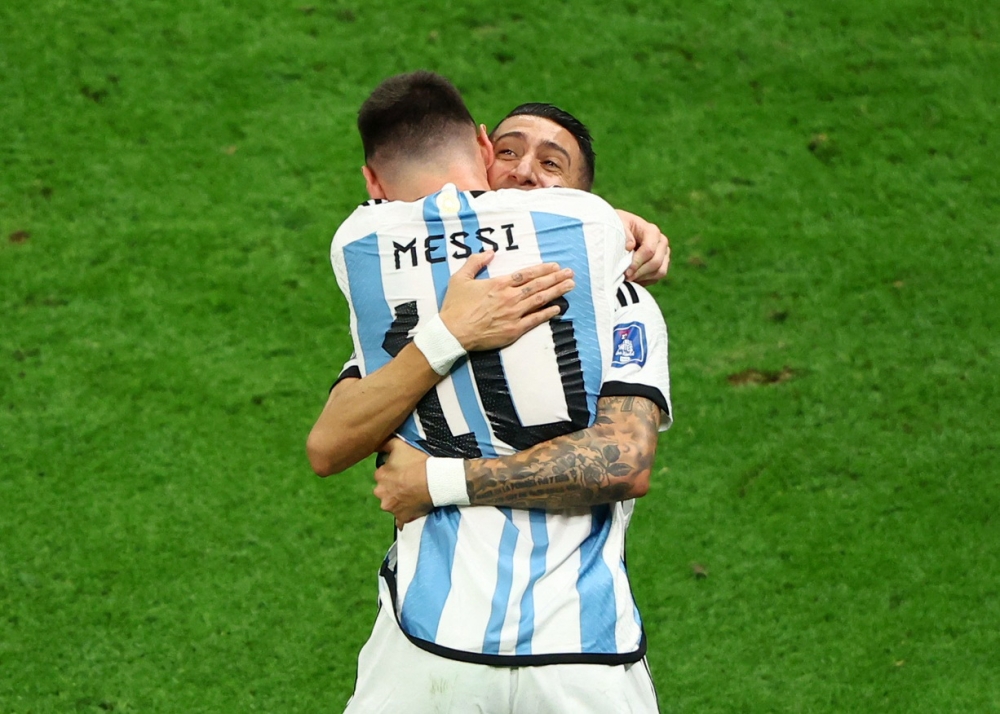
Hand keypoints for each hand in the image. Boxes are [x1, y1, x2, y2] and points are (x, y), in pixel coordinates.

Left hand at [373, 437, 432, 526]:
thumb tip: (376, 443)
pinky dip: (404, 515)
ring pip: (391, 504)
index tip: (403, 471)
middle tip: (408, 483)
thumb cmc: (418, 462)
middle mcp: (381, 493)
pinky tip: (411, 510)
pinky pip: (400, 520)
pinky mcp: (401, 518)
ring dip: (398, 501)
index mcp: (379, 476)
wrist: (435, 480)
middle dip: (393, 488)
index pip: (382, 475)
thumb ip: (384, 443)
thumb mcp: (399, 445)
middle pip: (385, 491)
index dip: (392, 473)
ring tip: (413, 494)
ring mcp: (391, 507)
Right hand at [439, 251, 574, 350]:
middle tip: (570, 274)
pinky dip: (547, 313)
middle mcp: (509, 297)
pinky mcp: (513, 330)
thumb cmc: (455, 307)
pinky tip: (558, 308)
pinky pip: (535, 320)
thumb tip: (490, 252)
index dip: (542, 269)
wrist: (452, 333)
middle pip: (538, 285)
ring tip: (570, 286)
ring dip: (556, 292)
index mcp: (498, 284)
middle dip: (556, 278)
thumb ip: (475, 262)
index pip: (526, 274)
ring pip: (540, 300)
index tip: (555, 266)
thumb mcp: (460, 278)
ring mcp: (513, 314)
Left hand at [617, 210, 669, 285]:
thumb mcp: (617, 226)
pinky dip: (644, 280)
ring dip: (643, 277)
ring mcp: (664, 254)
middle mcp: (662, 242)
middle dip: (640, 272)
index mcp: (652, 231)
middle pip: (656, 262)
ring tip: (628, 279)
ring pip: (660, 272)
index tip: (626, 271)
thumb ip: (623, 233)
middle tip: (626, 278)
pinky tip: (632, 279)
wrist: (620, 232)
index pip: (649, 250)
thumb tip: (630, 246)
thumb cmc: (618, 228)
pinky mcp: (662, 264)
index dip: (637, 262)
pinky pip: (656, 278)